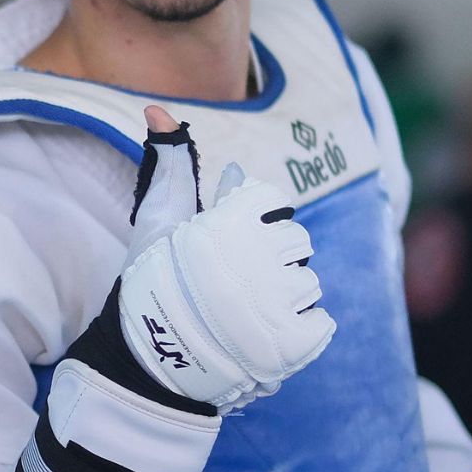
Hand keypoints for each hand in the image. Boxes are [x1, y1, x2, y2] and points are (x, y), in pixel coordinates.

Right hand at [116, 105, 335, 411]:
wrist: (150, 364)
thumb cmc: (152, 286)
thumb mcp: (157, 220)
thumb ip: (169, 165)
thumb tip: (157, 107)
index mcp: (231, 221)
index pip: (271, 203)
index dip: (252, 223)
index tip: (228, 246)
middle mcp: (259, 256)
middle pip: (295, 242)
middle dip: (270, 260)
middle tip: (233, 283)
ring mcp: (278, 302)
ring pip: (308, 283)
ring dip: (284, 297)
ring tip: (247, 313)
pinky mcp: (294, 343)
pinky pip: (321, 323)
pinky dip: (299, 331)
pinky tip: (266, 336)